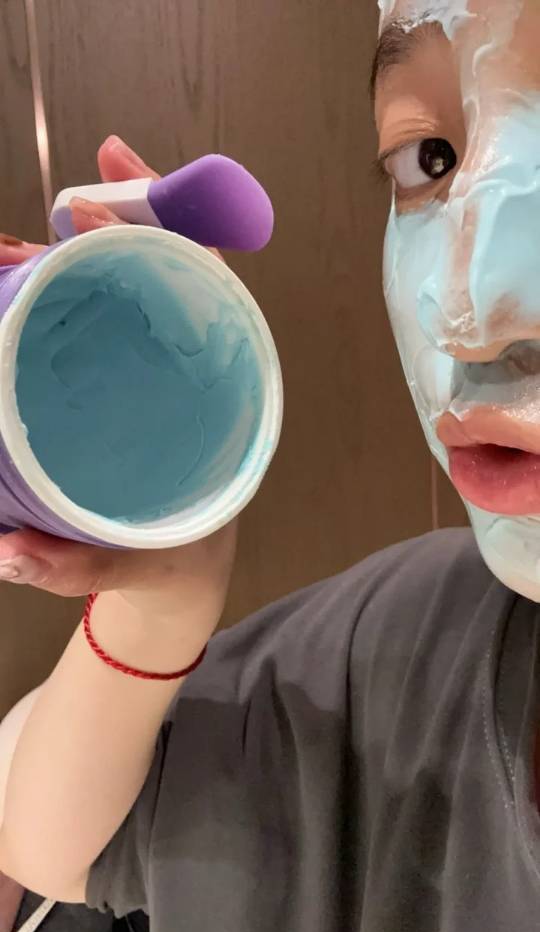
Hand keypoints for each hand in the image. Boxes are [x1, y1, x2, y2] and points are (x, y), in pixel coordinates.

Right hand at [0, 135, 236, 633]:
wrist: (180, 566)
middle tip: (35, 233)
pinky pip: (97, 315)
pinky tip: (22, 268)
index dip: (160, 239)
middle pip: (163, 268)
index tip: (90, 219)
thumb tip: (4, 550)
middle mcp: (192, 365)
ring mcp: (155, 365)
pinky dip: (63, 282)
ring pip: (124, 284)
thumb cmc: (173, 556)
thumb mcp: (134, 561)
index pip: (207, 288)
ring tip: (11, 251)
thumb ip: (75, 562)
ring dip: (70, 251)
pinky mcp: (122, 374)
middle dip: (105, 229)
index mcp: (222, 394)